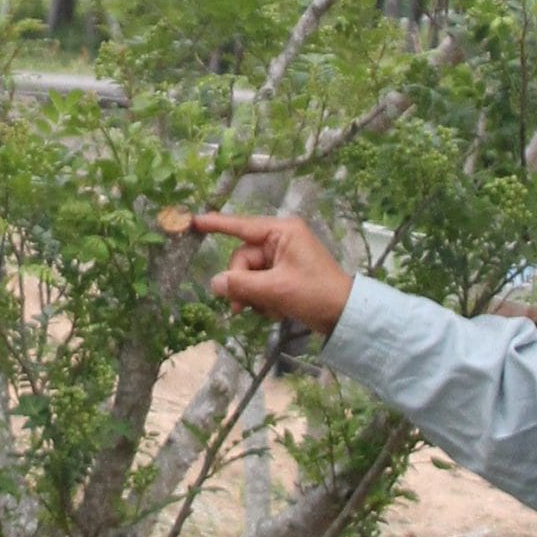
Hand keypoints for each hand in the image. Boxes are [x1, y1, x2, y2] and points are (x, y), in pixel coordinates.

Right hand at [191, 213, 354, 338]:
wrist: (344, 315)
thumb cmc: (315, 294)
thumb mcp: (276, 290)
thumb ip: (242, 284)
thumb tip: (215, 283)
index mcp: (282, 232)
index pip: (241, 226)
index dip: (216, 224)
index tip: (192, 221)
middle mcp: (281, 240)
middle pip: (243, 258)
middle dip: (241, 284)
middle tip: (240, 308)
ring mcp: (283, 257)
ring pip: (249, 274)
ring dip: (252, 295)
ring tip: (268, 311)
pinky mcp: (284, 274)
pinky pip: (260, 283)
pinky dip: (262, 298)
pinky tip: (276, 311)